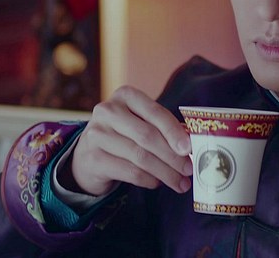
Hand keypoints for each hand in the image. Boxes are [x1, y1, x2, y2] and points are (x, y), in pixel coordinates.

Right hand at [67, 85, 192, 195]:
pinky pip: (129, 172)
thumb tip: (190, 146)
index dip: (174, 131)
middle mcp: (107, 111)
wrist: (87, 154)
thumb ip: (162, 128)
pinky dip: (149, 180)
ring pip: (140, 157)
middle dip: (172, 156)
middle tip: (189, 170)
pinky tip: (157, 183)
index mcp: (125, 95)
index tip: (189, 148)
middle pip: (147, 136)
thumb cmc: (123, 135)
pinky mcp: (93, 158)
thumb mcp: (140, 122)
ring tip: (179, 183)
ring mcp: (97, 135)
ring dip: (165, 173)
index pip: (154, 112)